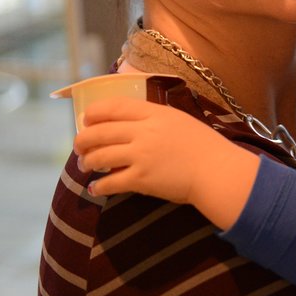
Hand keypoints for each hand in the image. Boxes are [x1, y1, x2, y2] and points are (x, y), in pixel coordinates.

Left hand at [73, 97, 257, 229]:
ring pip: (99, 157)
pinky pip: (110, 182)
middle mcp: (144, 132)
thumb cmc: (203, 145)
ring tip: (85, 166)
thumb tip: (129, 123)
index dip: (94, 112)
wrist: (216, 170)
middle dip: (82, 140)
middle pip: (99, 132)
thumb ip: (154, 118)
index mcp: (154, 114)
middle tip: (79, 147)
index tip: (86, 119)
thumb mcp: (179, 120)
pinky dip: (98, 186)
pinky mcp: (141, 179)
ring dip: (86, 162)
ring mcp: (141, 156)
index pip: (114, 106)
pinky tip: (95, 189)